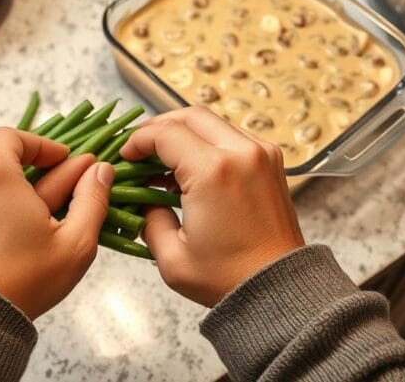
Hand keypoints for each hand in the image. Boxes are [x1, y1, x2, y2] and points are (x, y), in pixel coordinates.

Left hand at [0, 128, 114, 319]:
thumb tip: (101, 171)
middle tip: (56, 189)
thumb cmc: (23, 280)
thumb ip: (93, 198)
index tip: (65, 162)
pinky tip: (2, 228)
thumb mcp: (74, 241)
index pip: (16, 136)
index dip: (43, 146)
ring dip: (4, 185)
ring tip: (29, 214)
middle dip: (28, 168)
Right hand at [121, 107, 304, 306]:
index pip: (165, 134)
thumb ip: (150, 219)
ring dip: (185, 133)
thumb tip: (143, 197)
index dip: (138, 140)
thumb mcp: (172, 257)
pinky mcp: (271, 161)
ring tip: (164, 160)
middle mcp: (241, 153)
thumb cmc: (229, 277)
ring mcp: (261, 154)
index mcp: (213, 172)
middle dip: (160, 127)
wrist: (279, 288)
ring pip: (213, 122)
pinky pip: (232, 136)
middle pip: (190, 115)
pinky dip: (208, 142)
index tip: (126, 154)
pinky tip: (192, 167)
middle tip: (141, 148)